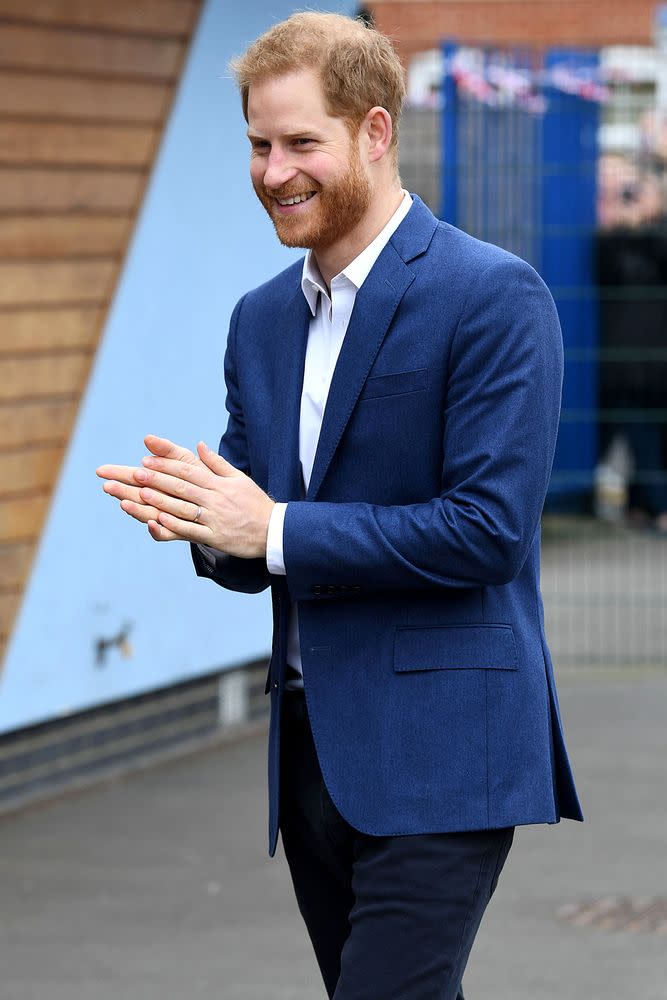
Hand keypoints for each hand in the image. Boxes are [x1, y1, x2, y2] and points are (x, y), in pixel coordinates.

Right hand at [97, 435, 201, 540]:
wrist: (226, 504)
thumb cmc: (203, 478)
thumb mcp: (186, 461)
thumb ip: (167, 450)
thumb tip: (147, 438)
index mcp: (157, 483)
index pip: (133, 476)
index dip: (117, 473)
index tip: (102, 470)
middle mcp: (159, 501)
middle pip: (135, 496)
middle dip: (120, 491)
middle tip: (107, 486)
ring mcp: (167, 518)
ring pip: (146, 514)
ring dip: (135, 510)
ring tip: (124, 503)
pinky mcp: (179, 532)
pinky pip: (165, 534)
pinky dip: (157, 530)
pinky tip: (152, 523)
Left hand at [97, 436, 274, 557]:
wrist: (273, 530)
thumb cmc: (255, 503)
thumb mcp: (239, 478)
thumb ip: (216, 463)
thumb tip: (199, 445)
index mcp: (218, 483)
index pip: (188, 471)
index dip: (166, 465)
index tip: (146, 460)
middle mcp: (214, 498)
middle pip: (181, 487)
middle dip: (156, 479)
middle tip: (134, 473)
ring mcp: (213, 518)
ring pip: (182, 507)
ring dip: (160, 501)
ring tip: (139, 495)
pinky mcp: (215, 536)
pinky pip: (192, 530)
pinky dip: (175, 525)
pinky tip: (158, 520)